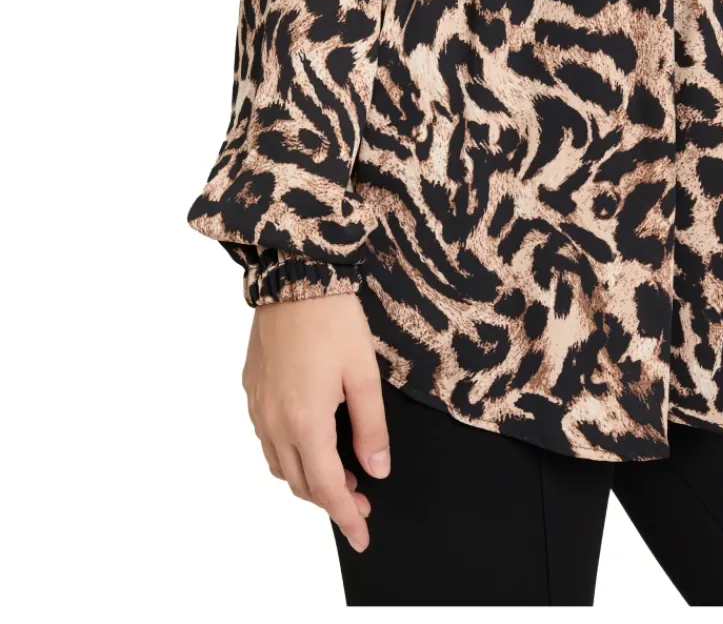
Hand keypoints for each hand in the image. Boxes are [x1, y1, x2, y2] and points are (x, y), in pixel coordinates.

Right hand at [242, 293, 389, 551]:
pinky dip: (289, 455)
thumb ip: (371, 427)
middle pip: (300, 482)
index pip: (327, 487)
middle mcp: (274, 420)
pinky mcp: (252, 389)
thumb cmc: (334, 321)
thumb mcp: (364, 375)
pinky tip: (311, 442)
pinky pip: (267, 439)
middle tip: (363, 501)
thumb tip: (378, 471)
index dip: (346, 516)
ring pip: (280, 464)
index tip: (363, 536)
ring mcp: (258, 405)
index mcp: (305, 421)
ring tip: (342, 475)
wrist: (294, 277)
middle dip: (331, 500)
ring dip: (308, 478)